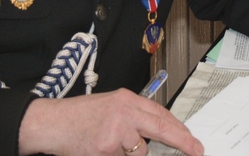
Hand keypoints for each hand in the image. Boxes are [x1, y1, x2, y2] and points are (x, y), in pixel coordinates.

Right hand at [18, 89, 203, 155]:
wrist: (52, 123)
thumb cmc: (79, 116)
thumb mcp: (111, 106)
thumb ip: (134, 116)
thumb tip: (158, 132)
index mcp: (127, 99)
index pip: (161, 113)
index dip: (179, 128)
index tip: (192, 139)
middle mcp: (124, 112)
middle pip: (161, 128)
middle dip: (182, 141)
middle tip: (196, 149)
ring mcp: (116, 132)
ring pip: (139, 151)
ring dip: (130, 153)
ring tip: (107, 143)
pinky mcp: (106, 149)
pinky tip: (100, 149)